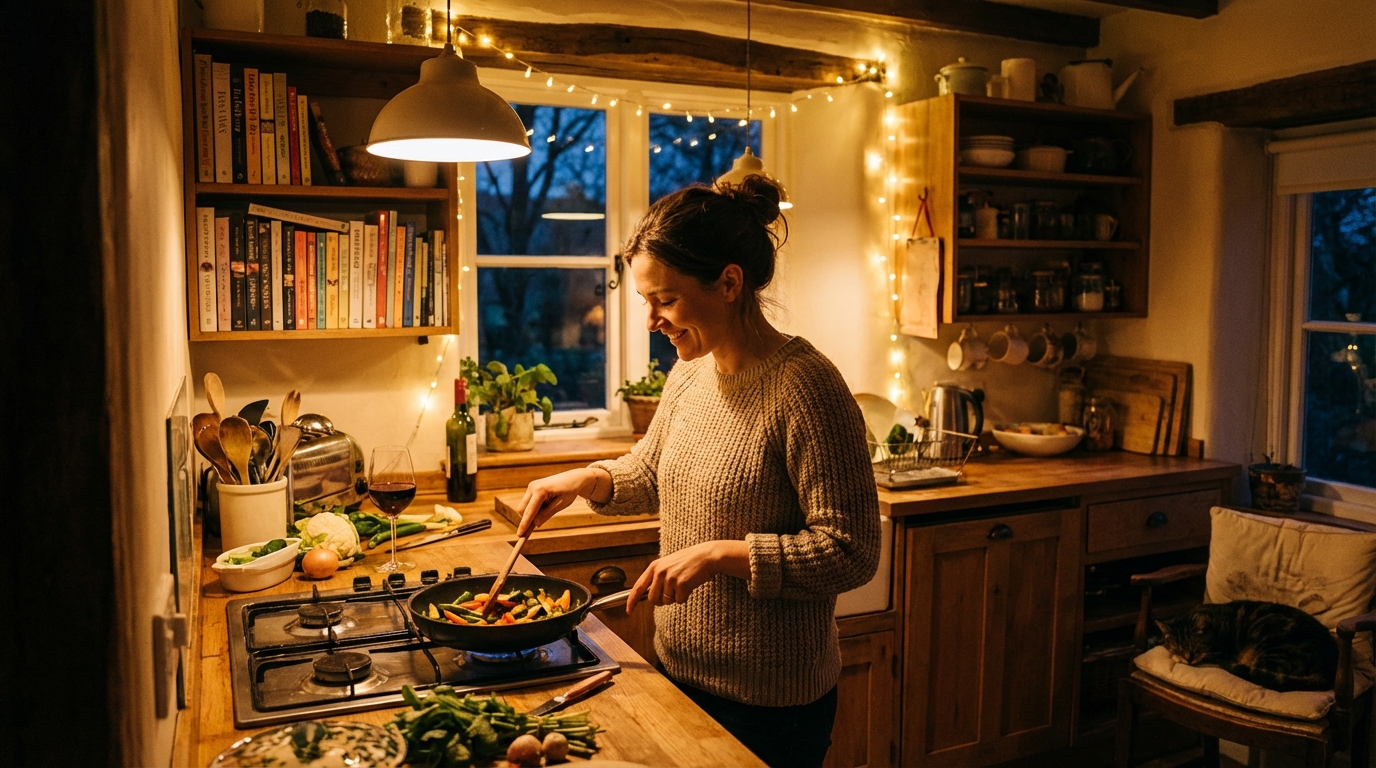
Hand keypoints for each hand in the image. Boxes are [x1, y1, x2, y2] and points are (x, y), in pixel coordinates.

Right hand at [515, 468, 605, 536]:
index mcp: (540, 490)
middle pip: (522, 510)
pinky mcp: (532, 488)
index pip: (529, 511)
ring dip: (533, 513)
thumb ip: (547, 514)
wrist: (573, 478)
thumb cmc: (569, 491)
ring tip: (551, 506)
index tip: (519, 535)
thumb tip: (535, 524)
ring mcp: (531, 486)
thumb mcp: (561, 504)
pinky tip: (548, 503)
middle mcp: (532, 486)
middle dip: (528, 518)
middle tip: (541, 522)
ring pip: (524, 507)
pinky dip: (535, 508)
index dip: (524, 524)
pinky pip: (529, 503)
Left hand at [626, 540, 747, 612]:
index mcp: (654, 566)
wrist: (707, 556)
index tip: (628, 611)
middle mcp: (660, 572)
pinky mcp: (681, 584)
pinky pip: (679, 600)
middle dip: (661, 600)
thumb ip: (657, 578)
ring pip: (666, 601)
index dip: (631, 601)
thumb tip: (650, 597)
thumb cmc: (689, 561)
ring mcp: (670, 578)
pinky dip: (685, 597)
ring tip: (683, 584)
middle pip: (652, 599)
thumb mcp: (668, 564)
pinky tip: (690, 585)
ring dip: (674, 597)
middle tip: (673, 591)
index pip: (638, 587)